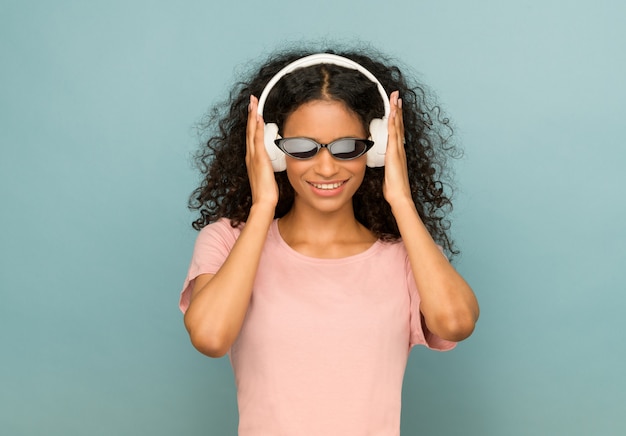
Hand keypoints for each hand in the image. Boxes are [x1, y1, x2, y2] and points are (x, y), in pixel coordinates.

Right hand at [246, 96, 278, 209]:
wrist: (264, 202)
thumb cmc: (267, 192)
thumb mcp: (269, 175)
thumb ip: (271, 166)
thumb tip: (277, 161)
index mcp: (253, 159)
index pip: (252, 137)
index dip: (253, 123)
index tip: (255, 112)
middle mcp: (250, 156)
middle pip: (250, 130)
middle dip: (251, 115)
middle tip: (252, 100)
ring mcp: (253, 157)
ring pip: (252, 132)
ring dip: (253, 116)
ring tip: (253, 103)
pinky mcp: (259, 159)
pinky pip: (257, 140)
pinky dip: (257, 128)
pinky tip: (258, 118)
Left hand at [382, 91, 412, 209]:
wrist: (399, 195)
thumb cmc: (393, 187)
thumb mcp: (387, 172)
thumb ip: (386, 165)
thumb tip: (382, 163)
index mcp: (397, 152)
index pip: (396, 131)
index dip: (396, 118)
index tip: (395, 106)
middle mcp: (399, 148)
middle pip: (398, 124)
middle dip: (397, 109)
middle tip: (396, 95)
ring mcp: (398, 149)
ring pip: (397, 126)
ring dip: (396, 111)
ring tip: (396, 98)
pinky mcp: (395, 153)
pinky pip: (393, 134)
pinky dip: (393, 122)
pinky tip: (392, 113)